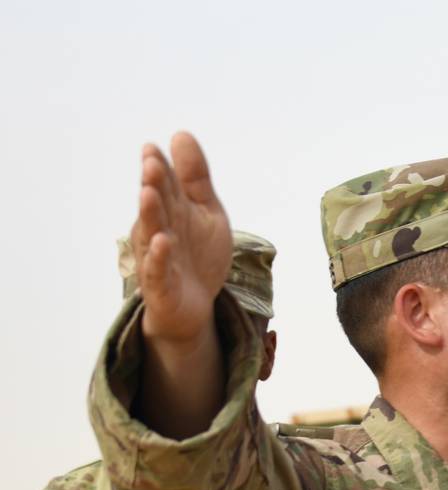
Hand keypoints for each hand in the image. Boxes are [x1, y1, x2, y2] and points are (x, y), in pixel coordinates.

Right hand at [129, 132, 231, 437]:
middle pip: (154, 205)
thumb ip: (195, 178)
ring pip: (152, 233)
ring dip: (150, 214)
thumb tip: (181, 134)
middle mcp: (157, 230)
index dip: (158, 168)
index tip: (154, 148)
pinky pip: (159, 270)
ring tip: (149, 193)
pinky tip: (165, 241)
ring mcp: (158, 257)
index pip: (161, 185)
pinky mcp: (162, 285)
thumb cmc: (197, 253)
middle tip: (150, 162)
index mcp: (168, 211)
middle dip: (152, 184)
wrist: (194, 304)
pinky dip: (160, 256)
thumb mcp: (205, 212)